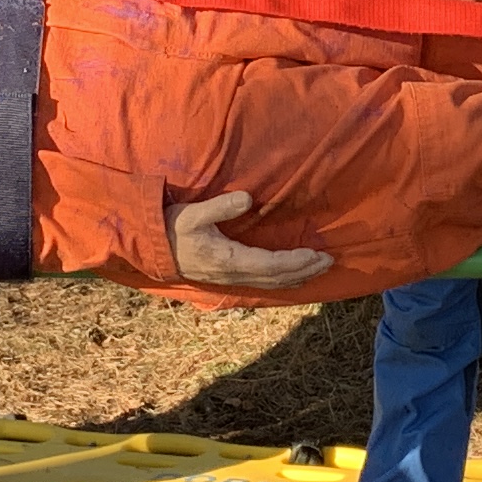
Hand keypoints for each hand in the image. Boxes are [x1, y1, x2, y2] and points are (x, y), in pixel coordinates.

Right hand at [169, 189, 327, 288]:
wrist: (152, 250)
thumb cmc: (171, 229)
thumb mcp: (192, 214)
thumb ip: (220, 207)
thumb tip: (248, 198)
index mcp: (229, 259)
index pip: (271, 264)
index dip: (296, 261)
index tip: (317, 254)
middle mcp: (234, 273)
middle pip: (278, 278)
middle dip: (305, 270)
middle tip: (329, 261)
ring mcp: (231, 278)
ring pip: (272, 283)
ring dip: (297, 276)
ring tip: (318, 268)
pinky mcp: (228, 277)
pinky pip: (262, 283)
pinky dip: (283, 279)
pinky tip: (292, 275)